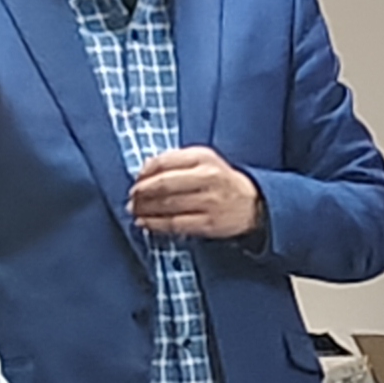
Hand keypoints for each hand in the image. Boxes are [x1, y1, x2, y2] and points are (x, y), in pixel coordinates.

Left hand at [129, 148, 263, 240]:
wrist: (252, 203)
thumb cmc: (221, 180)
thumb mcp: (203, 160)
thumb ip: (175, 161)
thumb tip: (144, 170)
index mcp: (203, 158)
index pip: (164, 162)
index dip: (144, 173)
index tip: (135, 181)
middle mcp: (207, 177)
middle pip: (163, 185)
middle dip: (141, 193)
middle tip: (131, 199)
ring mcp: (209, 202)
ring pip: (167, 206)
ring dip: (145, 210)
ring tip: (135, 211)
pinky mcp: (209, 223)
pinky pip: (175, 224)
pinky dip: (156, 225)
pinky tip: (146, 223)